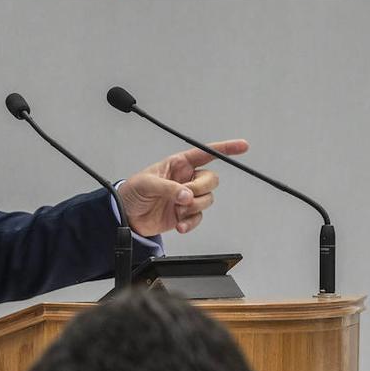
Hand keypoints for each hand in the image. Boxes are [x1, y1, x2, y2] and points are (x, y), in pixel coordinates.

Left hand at [116, 139, 248, 236]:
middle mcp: (186, 179)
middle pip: (211, 180)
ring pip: (207, 199)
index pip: (205, 153)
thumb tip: (187, 196)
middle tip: (183, 196)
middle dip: (200, 189)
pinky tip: (179, 224)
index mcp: (178, 164)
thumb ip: (168, 188)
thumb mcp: (147, 184)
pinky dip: (191, 222)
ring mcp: (187, 197)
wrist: (126, 215)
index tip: (242, 146)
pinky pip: (199, 216)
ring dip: (193, 207)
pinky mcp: (185, 213)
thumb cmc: (133, 192)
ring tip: (175, 209)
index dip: (225, 148)